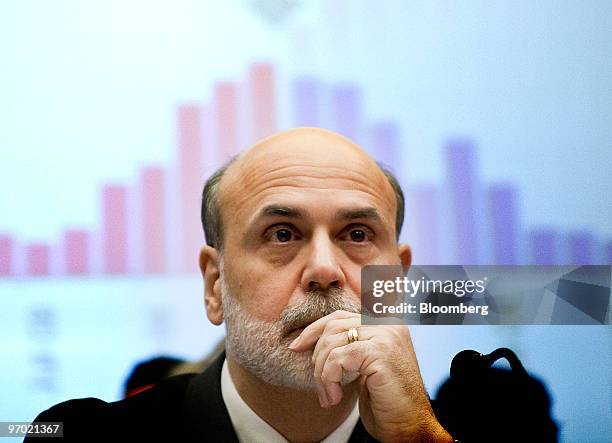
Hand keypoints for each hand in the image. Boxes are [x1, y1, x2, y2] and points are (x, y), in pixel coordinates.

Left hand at [288, 310, 451, 442]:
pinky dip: (329, 379)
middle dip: (317, 356)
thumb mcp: (365, 366)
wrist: (410, 427)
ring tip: (329, 396)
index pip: (340, 316)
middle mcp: (389, 324)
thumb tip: (310, 339)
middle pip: (333, 326)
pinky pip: (338, 359)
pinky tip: (336, 397)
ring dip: (322, 374)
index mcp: (386, 324)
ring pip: (332, 343)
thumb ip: (349, 346)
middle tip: (320, 385)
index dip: (314, 330)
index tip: (296, 347)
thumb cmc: (387, 401)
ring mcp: (386, 335)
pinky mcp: (380, 352)